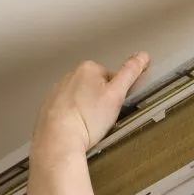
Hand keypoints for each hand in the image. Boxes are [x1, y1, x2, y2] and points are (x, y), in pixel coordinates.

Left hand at [32, 52, 150, 153]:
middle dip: (102, 101)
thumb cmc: (89, 118)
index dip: (118, 94)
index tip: (115, 107)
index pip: (113, 78)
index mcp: (88, 68)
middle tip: (104, 117)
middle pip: (97, 87)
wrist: (59, 139)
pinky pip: (69, 109)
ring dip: (89, 109)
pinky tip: (78, 127)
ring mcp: (57, 90)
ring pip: (83, 98)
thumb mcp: (117, 94)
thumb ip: (130, 73)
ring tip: (90, 124)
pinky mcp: (50, 106)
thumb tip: (143, 55)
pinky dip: (75, 117)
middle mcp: (70, 75)